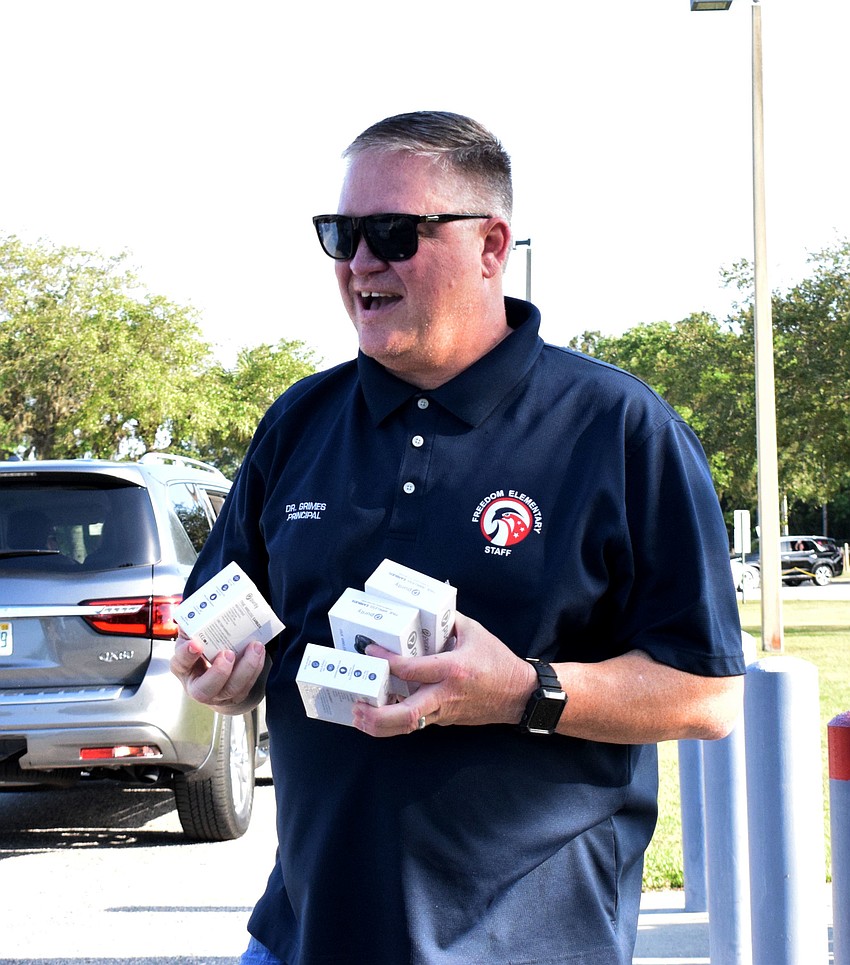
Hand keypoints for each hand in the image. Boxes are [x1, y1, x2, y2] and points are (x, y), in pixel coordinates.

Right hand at [170, 631, 267, 712]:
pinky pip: (248, 686)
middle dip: (219, 672)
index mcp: (183, 668)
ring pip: (232, 689)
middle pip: (205, 689)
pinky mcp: (236, 696)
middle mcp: (197, 687)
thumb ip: (193, 627)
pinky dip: (255, 668)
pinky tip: (259, 653)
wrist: (213, 675)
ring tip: (255, 647)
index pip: (181, 663)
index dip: (187, 654)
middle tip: (229, 653)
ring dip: (246, 667)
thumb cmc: (201, 653)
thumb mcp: (192, 639)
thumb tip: (196, 612)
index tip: (196, 643)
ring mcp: (218, 695)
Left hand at [350, 612, 535, 737]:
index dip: (388, 661)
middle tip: (357, 707)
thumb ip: (448, 621)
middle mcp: (446, 694)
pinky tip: (378, 716)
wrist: (519, 695)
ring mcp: (445, 711)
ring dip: (381, 726)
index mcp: (453, 669)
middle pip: (408, 714)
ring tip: (359, 718)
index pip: (413, 669)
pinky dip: (395, 722)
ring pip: (410, 726)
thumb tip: (424, 609)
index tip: (369, 651)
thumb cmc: (497, 661)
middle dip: (378, 716)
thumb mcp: (475, 632)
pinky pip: (418, 722)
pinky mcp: (445, 720)